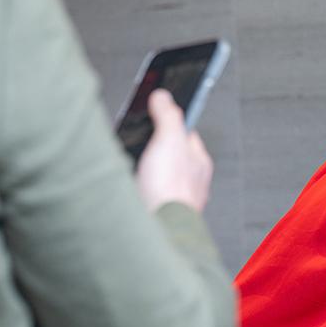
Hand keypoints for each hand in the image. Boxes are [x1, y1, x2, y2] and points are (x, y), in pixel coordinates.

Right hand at [134, 89, 212, 211]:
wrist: (159, 229)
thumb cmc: (170, 189)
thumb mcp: (169, 139)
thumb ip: (168, 115)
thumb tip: (164, 97)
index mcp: (198, 162)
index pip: (186, 132)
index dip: (170, 119)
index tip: (156, 110)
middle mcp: (189, 181)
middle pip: (169, 153)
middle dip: (153, 145)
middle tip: (138, 138)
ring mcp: (173, 197)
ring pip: (157, 175)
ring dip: (143, 168)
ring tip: (131, 162)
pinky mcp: (157, 211)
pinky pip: (145, 192)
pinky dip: (136, 186)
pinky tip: (127, 184)